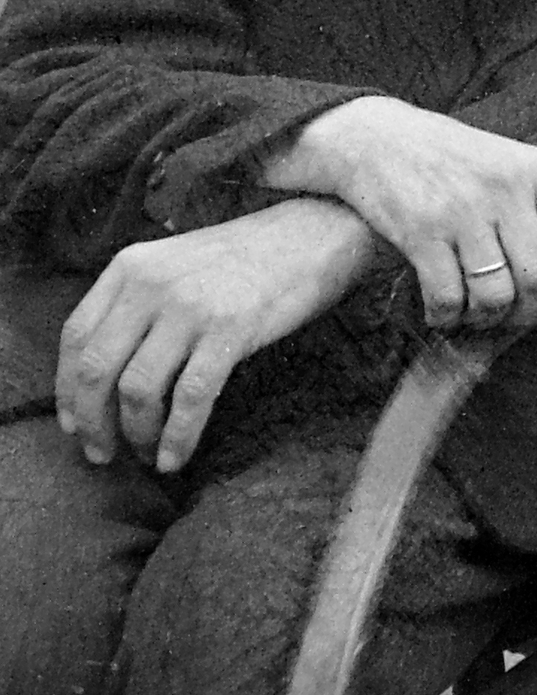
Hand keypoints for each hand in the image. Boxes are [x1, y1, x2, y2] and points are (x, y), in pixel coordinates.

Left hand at [56, 198, 374, 472]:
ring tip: (145, 455)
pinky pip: (190, 398)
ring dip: (135, 434)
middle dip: (92, 422)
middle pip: (96, 368)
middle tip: (101, 454)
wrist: (312, 235)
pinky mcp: (231, 330)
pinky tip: (175, 459)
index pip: (75, 336)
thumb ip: (139, 302)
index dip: (66, 389)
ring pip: (137, 389)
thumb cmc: (247, 258)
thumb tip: (107, 373)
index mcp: (131, 266)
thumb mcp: (177, 264)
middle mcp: (151, 284)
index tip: (73, 424)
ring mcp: (191, 307)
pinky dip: (177, 437)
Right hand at [263, 97, 536, 335]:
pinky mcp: (420, 230)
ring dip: (487, 319)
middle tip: (512, 319)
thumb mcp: (507, 168)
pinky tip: (442, 312)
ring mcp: (461, 208)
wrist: (374, 138)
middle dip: (530, 313)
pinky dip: (447, 317)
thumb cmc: (450, 162)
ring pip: (496, 295)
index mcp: (534, 168)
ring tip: (474, 313)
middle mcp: (504, 186)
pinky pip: (448, 298)